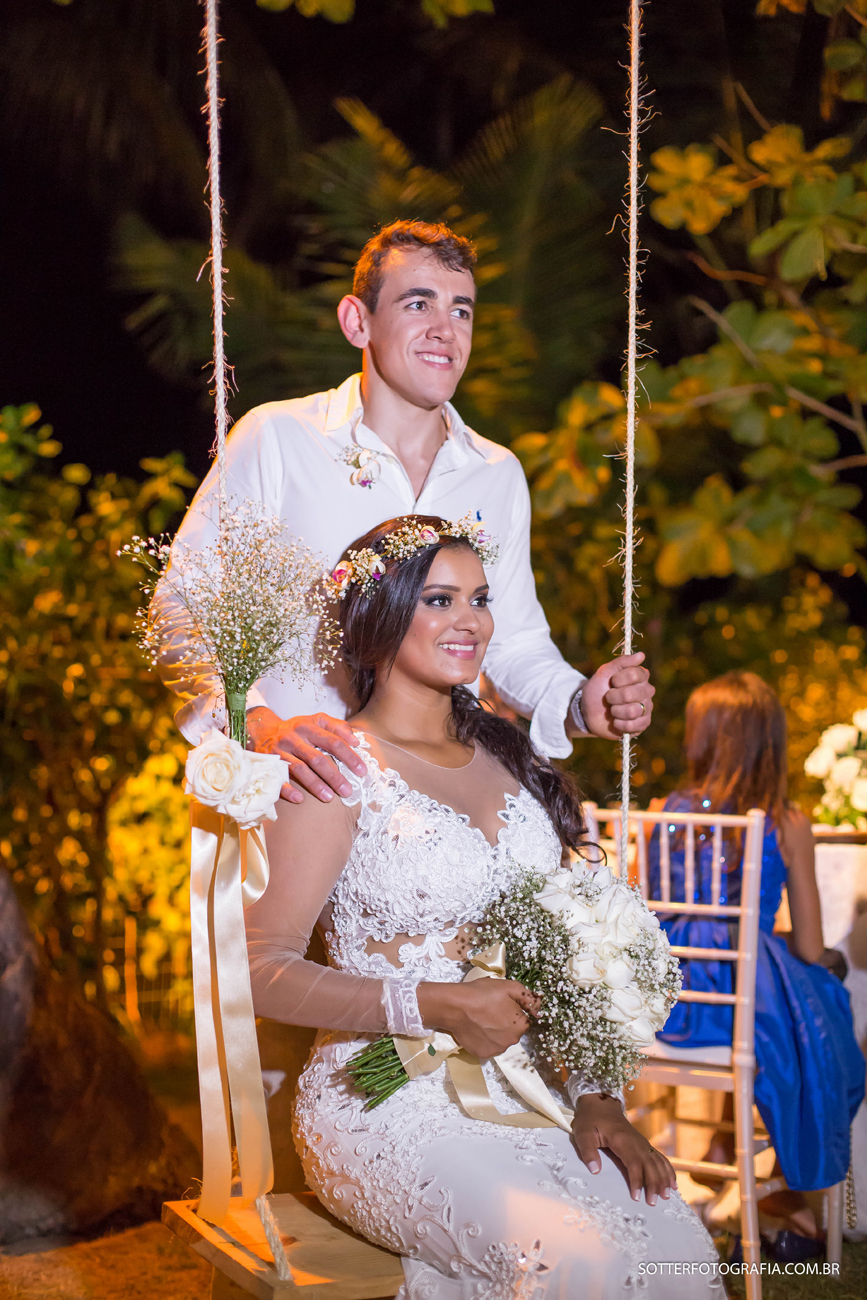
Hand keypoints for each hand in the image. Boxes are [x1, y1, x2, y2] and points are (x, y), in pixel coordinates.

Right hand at [246, 707, 365, 802]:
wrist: (261, 729)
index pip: (333, 741)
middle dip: (334, 776)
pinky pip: (277, 778)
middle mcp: (294, 738)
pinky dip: (288, 789)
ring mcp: (280, 751)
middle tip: (348, 791)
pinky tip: (300, 799)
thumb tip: (356, 740)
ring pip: (299, 769)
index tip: (361, 771)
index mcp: (308, 726)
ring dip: (314, 785)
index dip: (349, 756)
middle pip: (317, 758)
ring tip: (329, 798)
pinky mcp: (268, 763)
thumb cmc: (296, 729)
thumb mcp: (316, 721)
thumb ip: (337, 727)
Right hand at [417, 978, 540, 1059]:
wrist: (455, 1006)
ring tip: (481, 1019)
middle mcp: (511, 1042)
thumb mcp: (509, 987)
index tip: (501, 1004)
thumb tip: (539, 1008)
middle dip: (505, 1022)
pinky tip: (476, 1028)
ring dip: (495, 1032)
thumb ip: (528, 998)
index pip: (523, 1020)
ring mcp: (496, 1050)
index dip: (513, 1010)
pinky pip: (487, 1046)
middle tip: (490, 1010)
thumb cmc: (482, 994)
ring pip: (500, 1040)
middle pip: (512, 1031)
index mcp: (520, 1026)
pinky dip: (483, 1039)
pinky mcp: (482, 1054)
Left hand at [571, 1093, 675, 1204]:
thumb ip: (587, 1151)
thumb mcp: (583, 1133)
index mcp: (622, 1140)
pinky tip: (672, 1183)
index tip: (636, 1197)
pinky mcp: (644, 1144)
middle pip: (650, 1165)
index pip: (634, 1163)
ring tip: (666, 1196)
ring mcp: (642, 1143)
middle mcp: (637, 1142)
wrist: (601, 1103)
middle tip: (653, 1203)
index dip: (636, 1180)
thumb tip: (595, 1171)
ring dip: (663, 1179)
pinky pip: (659, 1158)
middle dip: (653, 1184)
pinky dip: (668, 1170)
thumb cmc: (591, 1120)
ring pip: (657, 1162)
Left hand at [579, 652, 653, 739]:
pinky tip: (616, 721)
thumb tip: (641, 655)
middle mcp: (647, 691)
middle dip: (613, 697)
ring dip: (615, 711)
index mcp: (641, 676)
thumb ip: (621, 662)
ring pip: (633, 711)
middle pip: (631, 694)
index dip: (618, 679)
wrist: (588, 711)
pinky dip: (619, 724)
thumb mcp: (605, 672)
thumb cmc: (598, 689)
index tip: (612, 681)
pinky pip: (633, 726)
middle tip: (609, 698)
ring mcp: (647, 708)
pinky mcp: (642, 724)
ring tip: (612, 710)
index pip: (635, 674)